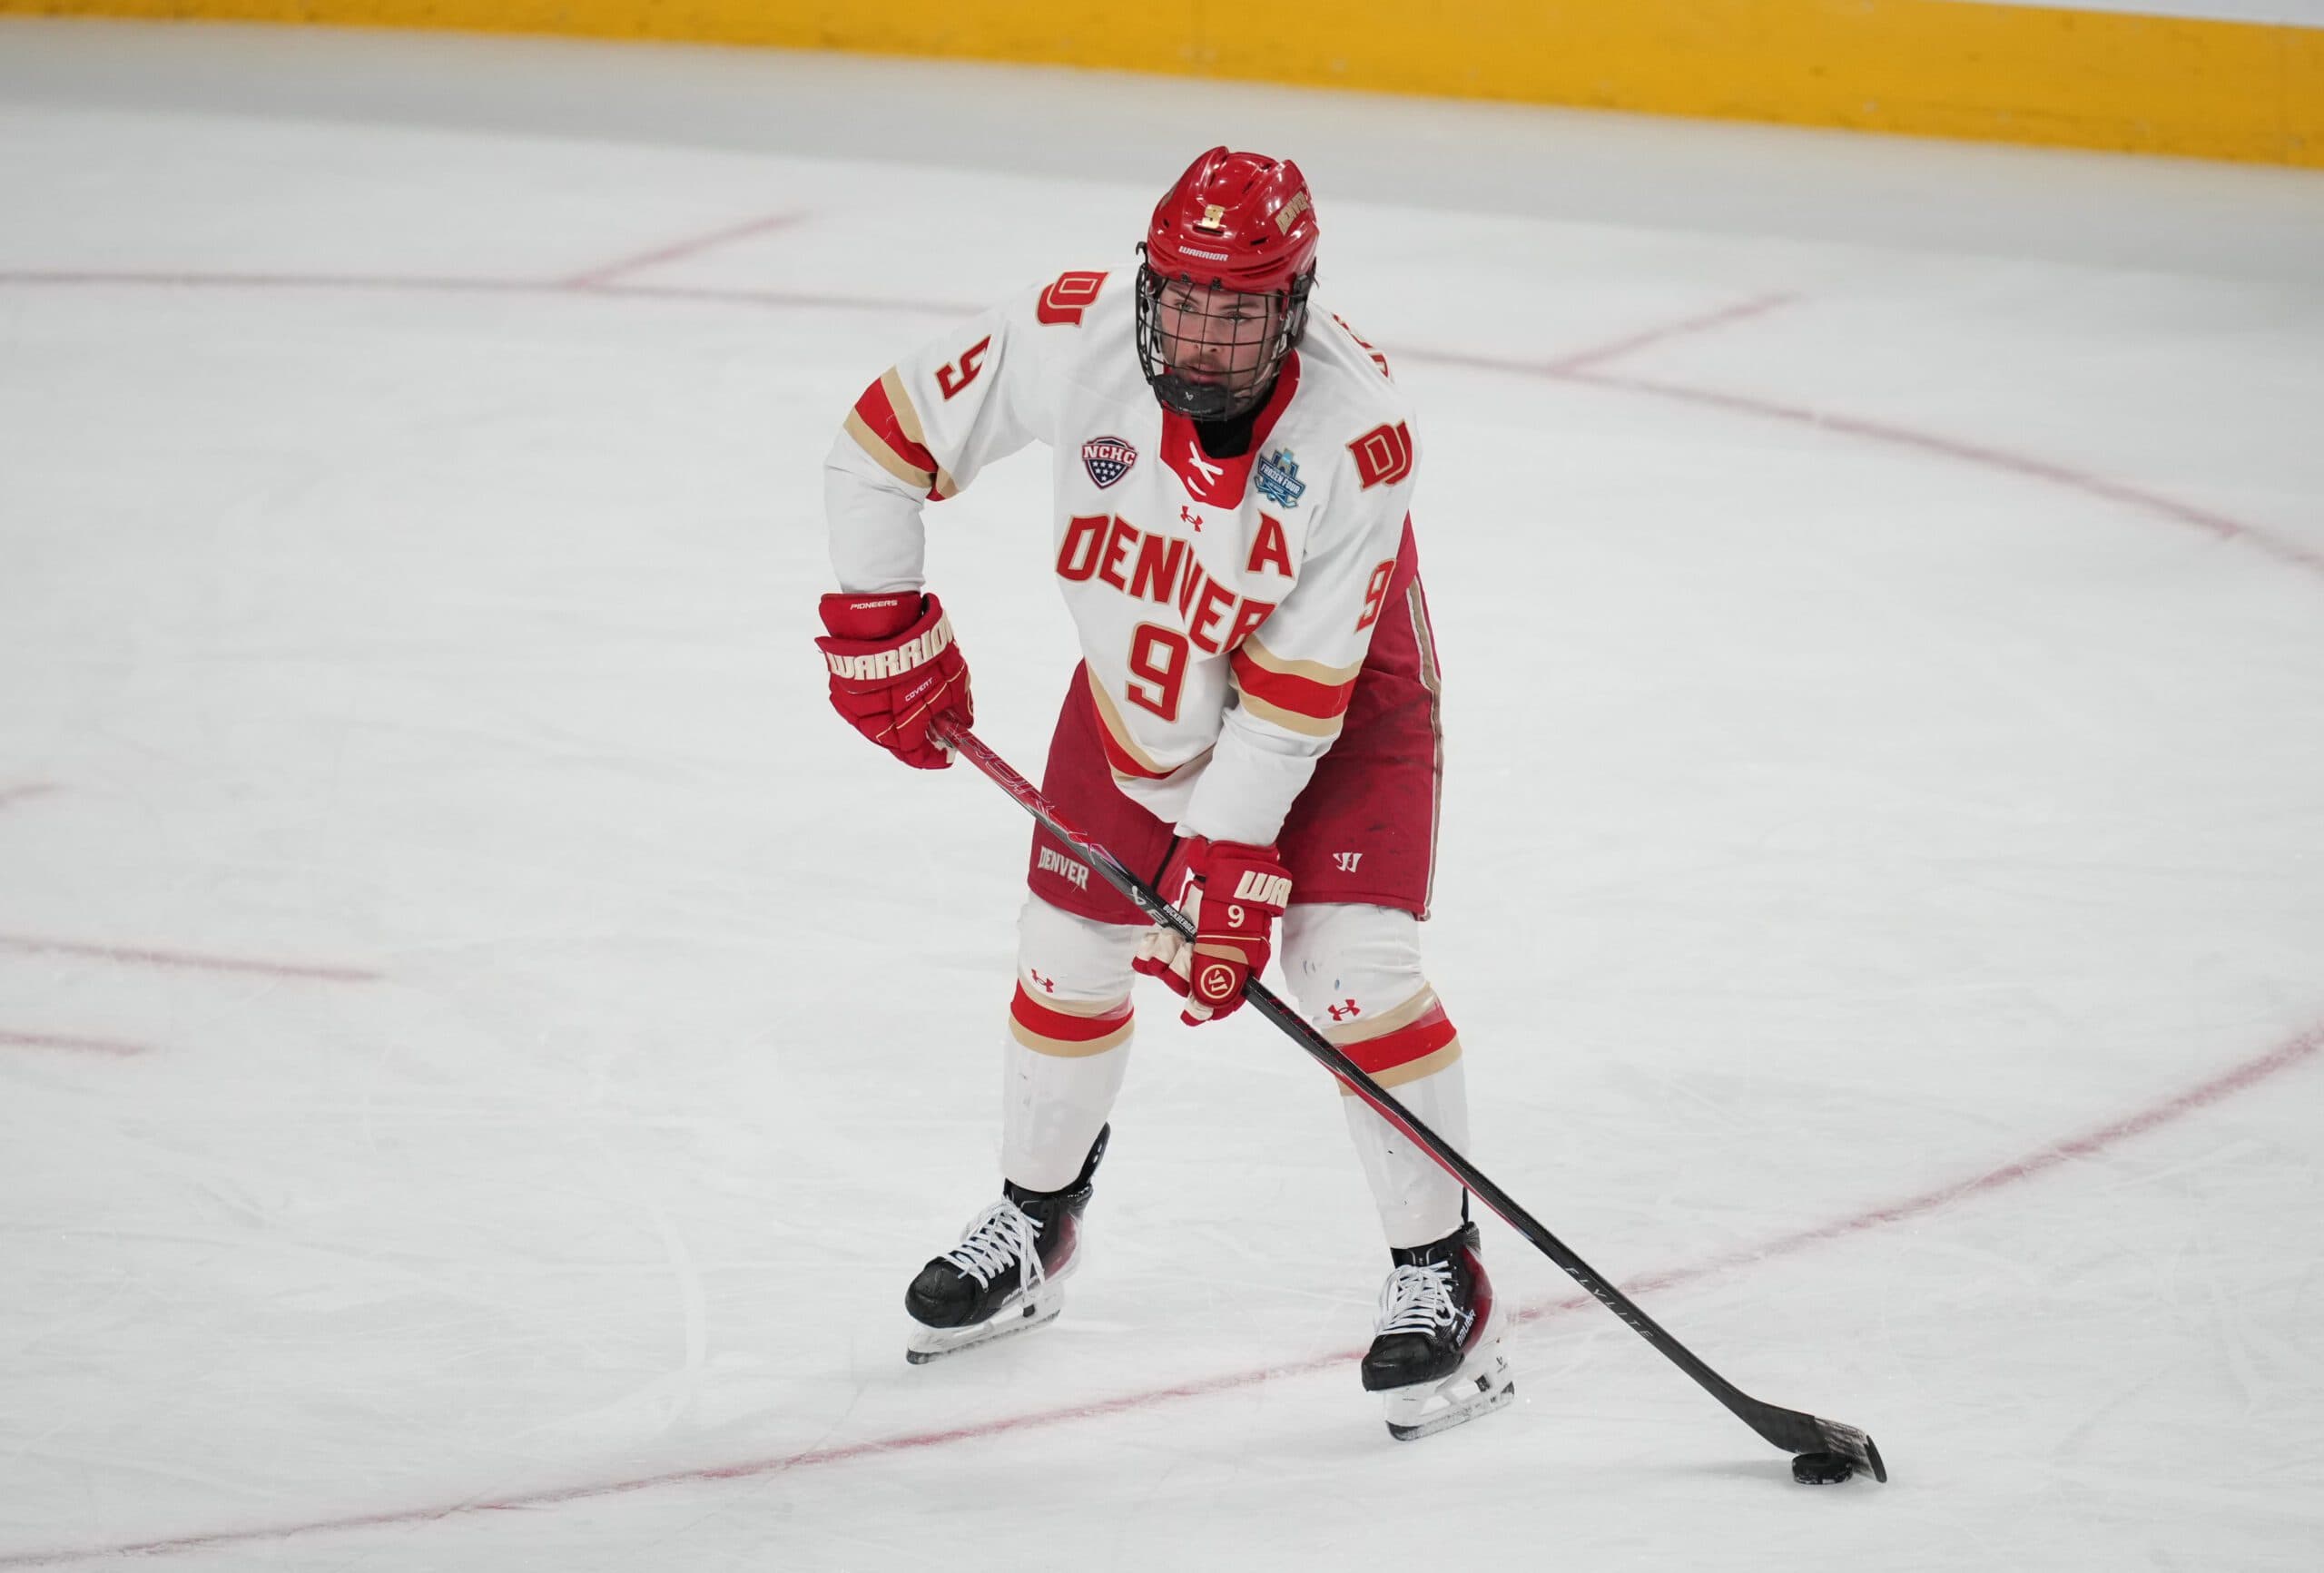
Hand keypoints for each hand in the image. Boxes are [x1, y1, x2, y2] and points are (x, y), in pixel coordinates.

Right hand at [815, 591, 972, 768]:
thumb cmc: (920, 650)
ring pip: (878, 724)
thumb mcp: (954, 680)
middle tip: (934, 725)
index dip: (935, 756)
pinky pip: (862, 705)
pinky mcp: (840, 689)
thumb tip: (963, 723)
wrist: (880, 615)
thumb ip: (959, 708)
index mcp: (899, 729)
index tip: (948, 753)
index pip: (917, 756)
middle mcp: (871, 725)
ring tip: (914, 698)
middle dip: (917, 736)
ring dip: (897, 718)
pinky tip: (892, 685)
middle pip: (896, 743)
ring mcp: (852, 708)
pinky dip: (878, 701)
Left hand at [1132, 838, 1292, 1023]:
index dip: (1206, 1007)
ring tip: (1171, 938)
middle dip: (1181, 971)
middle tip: (1185, 951)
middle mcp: (1221, 956)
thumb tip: (1203, 1013)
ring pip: (1172, 966)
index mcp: (1243, 965)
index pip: (1226, 999)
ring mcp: (1201, 941)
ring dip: (1166, 955)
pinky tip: (1156, 937)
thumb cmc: (1231, 907)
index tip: (1190, 1012)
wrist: (1224, 864)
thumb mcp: (1226, 948)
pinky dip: (1155, 944)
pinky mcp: (1184, 926)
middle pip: (1193, 983)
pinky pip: (1162, 947)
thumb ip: (1215, 981)